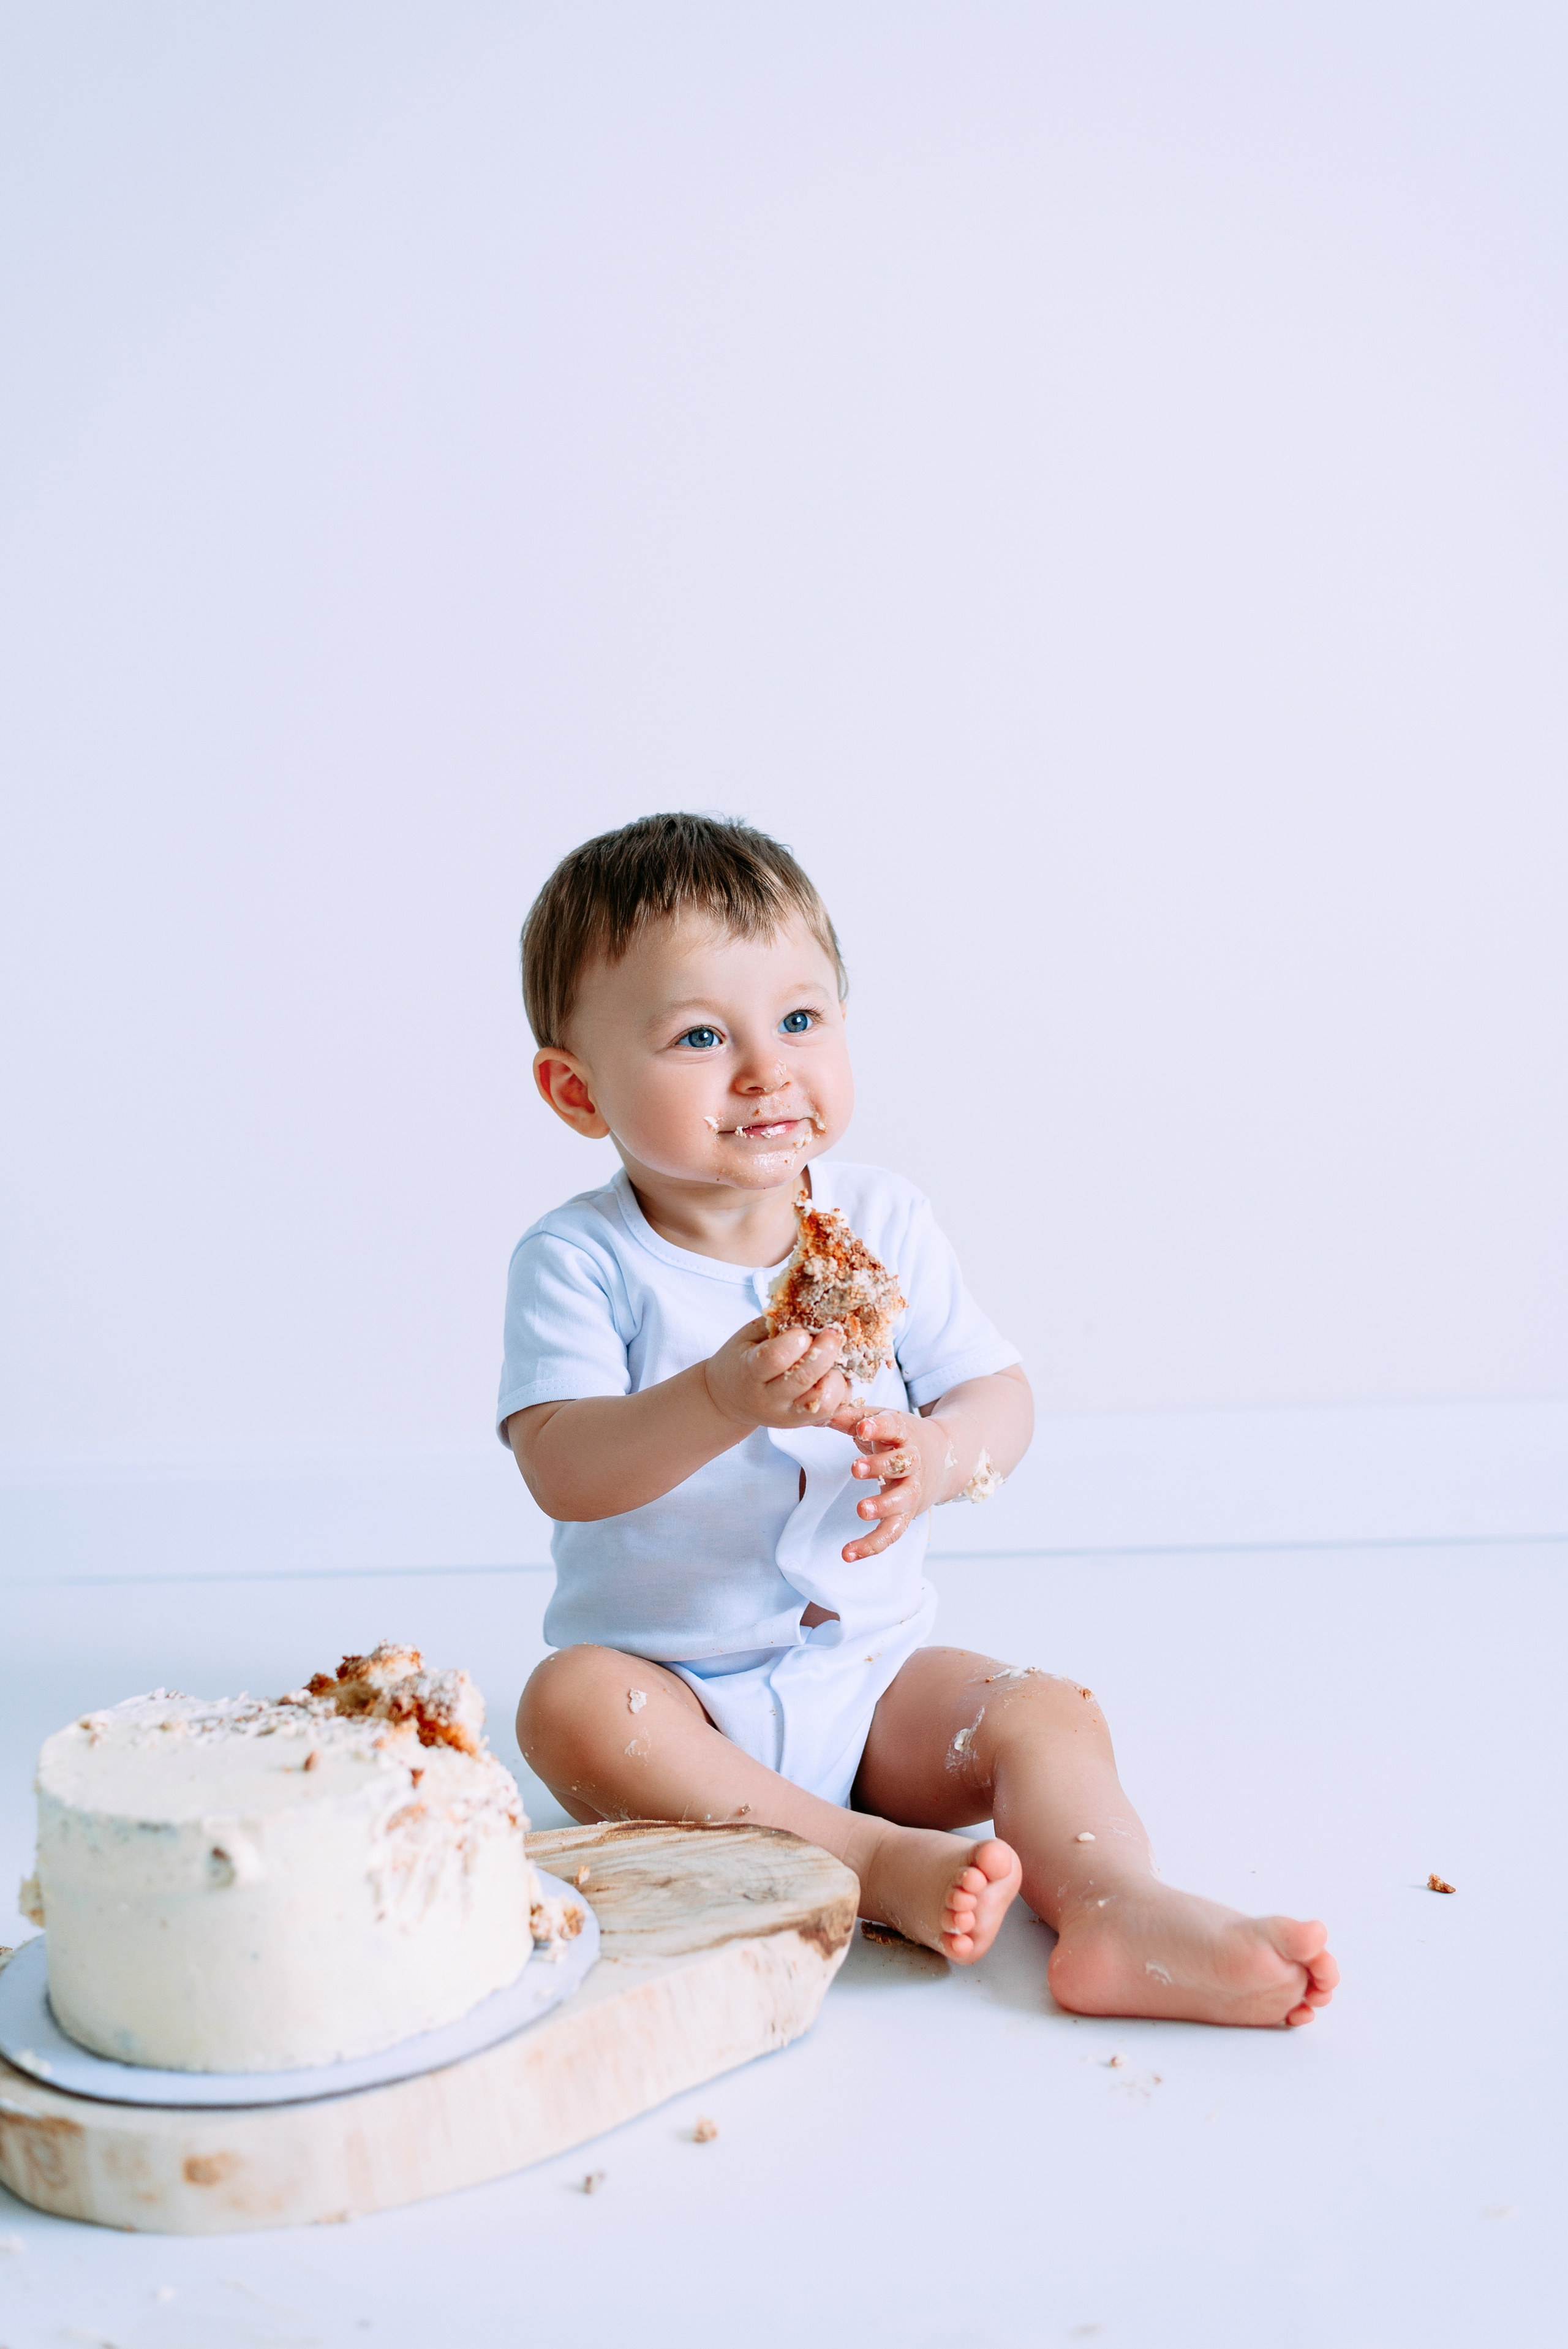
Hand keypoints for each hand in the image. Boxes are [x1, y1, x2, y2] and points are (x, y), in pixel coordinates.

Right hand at [703, 1317, 852, 1431]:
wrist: (729, 1400)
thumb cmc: (741, 1362)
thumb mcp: (748, 1337)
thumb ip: (776, 1325)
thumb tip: (813, 1307)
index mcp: (750, 1373)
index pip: (776, 1358)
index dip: (796, 1339)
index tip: (804, 1330)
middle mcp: (770, 1400)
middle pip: (804, 1378)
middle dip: (826, 1350)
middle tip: (832, 1333)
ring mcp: (789, 1416)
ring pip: (825, 1402)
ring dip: (838, 1376)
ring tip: (834, 1361)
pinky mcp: (805, 1423)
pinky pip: (835, 1411)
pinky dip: (843, 1392)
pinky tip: (834, 1375)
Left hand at [832, 1406, 947, 1560]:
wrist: (945, 1458)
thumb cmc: (901, 1437)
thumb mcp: (880, 1420)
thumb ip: (851, 1418)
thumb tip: (819, 1415)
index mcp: (905, 1434)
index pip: (895, 1427)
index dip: (880, 1427)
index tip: (863, 1428)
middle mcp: (913, 1463)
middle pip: (903, 1464)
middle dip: (880, 1467)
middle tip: (855, 1468)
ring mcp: (911, 1490)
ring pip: (902, 1500)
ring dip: (883, 1506)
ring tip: (861, 1510)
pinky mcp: (907, 1514)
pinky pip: (892, 1533)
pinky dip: (871, 1545)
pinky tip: (848, 1554)